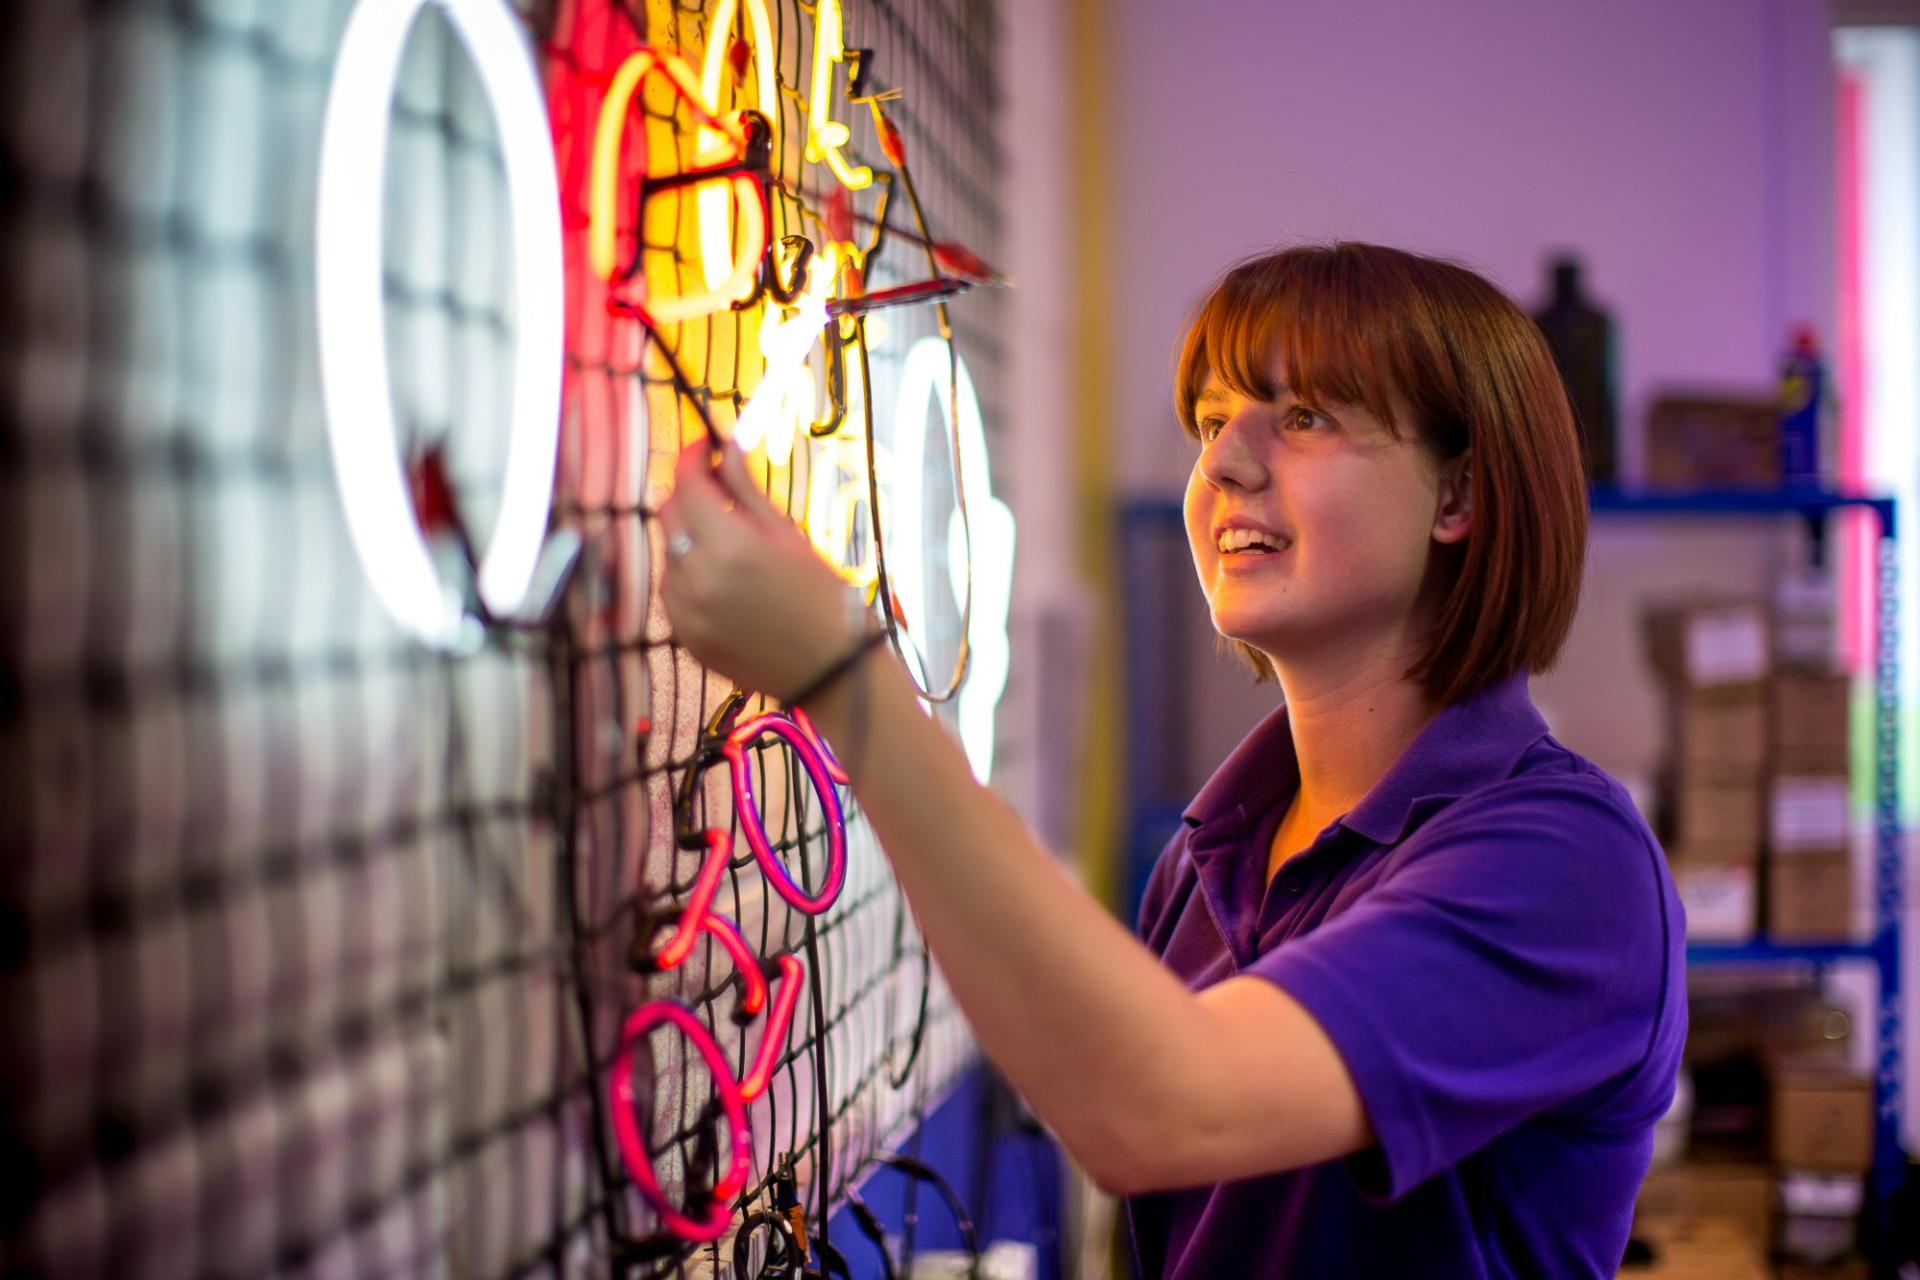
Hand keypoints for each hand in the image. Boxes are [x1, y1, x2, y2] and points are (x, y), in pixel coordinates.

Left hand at [657, 438, 861, 699]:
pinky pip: (672, 588)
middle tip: (721, 489)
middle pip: (669, 514)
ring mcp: (685, 612)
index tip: (706, 444)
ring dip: (690, 536)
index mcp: (729, 547)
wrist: (832, 671)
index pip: (688, 484)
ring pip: (668, 552)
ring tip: (732, 544)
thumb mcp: (789, 534)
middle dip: (690, 494)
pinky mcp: (685, 636)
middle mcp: (697, 578)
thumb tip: (728, 445)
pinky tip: (725, 579)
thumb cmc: (824, 598)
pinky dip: (689, 573)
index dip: (693, 457)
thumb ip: (747, 489)